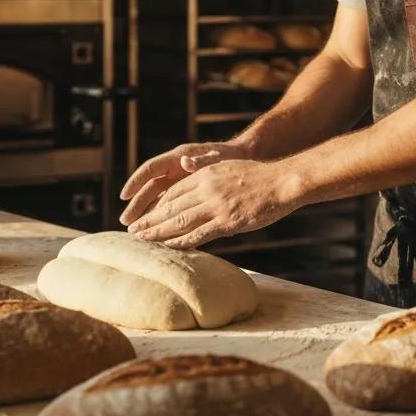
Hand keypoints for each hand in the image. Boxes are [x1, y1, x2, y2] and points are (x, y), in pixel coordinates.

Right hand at [118, 141, 247, 225]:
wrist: (242, 158)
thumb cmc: (228, 156)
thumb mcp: (216, 158)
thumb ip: (201, 161)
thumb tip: (186, 161)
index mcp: (178, 158)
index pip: (151, 169)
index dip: (136, 181)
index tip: (124, 195)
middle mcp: (174, 170)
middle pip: (151, 188)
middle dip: (138, 205)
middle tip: (126, 222)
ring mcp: (179, 181)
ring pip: (158, 199)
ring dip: (148, 214)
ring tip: (137, 232)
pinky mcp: (188, 192)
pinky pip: (171, 205)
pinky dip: (164, 217)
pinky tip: (158, 231)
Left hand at [126, 159, 302, 248]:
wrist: (283, 181)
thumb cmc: (259, 176)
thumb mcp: (228, 168)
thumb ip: (207, 174)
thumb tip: (188, 169)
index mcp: (206, 174)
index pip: (173, 191)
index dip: (155, 203)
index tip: (143, 213)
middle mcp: (207, 188)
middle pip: (171, 205)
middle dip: (150, 219)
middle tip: (132, 230)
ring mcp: (217, 205)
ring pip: (180, 220)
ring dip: (158, 232)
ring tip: (141, 240)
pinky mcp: (228, 221)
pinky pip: (199, 234)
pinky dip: (180, 242)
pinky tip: (168, 247)